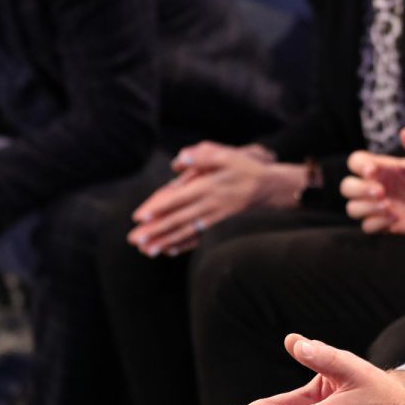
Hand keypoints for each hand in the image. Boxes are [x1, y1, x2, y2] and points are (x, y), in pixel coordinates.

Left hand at [127, 143, 301, 255]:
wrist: (269, 187)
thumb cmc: (245, 168)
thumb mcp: (227, 154)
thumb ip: (202, 155)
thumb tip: (177, 162)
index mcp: (207, 187)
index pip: (178, 199)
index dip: (158, 208)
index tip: (139, 217)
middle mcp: (208, 205)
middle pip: (177, 219)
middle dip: (155, 231)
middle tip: (134, 240)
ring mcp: (213, 217)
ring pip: (185, 231)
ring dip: (165, 241)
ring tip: (146, 250)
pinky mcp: (217, 223)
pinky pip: (198, 237)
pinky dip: (182, 244)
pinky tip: (168, 250)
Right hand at [342, 128, 404, 234]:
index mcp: (384, 168)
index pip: (356, 161)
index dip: (358, 165)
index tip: (373, 170)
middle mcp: (377, 186)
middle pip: (347, 186)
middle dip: (359, 189)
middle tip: (382, 191)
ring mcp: (379, 207)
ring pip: (352, 208)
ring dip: (366, 208)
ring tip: (389, 206)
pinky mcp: (385, 225)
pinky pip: (366, 227)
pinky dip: (376, 223)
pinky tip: (395, 218)